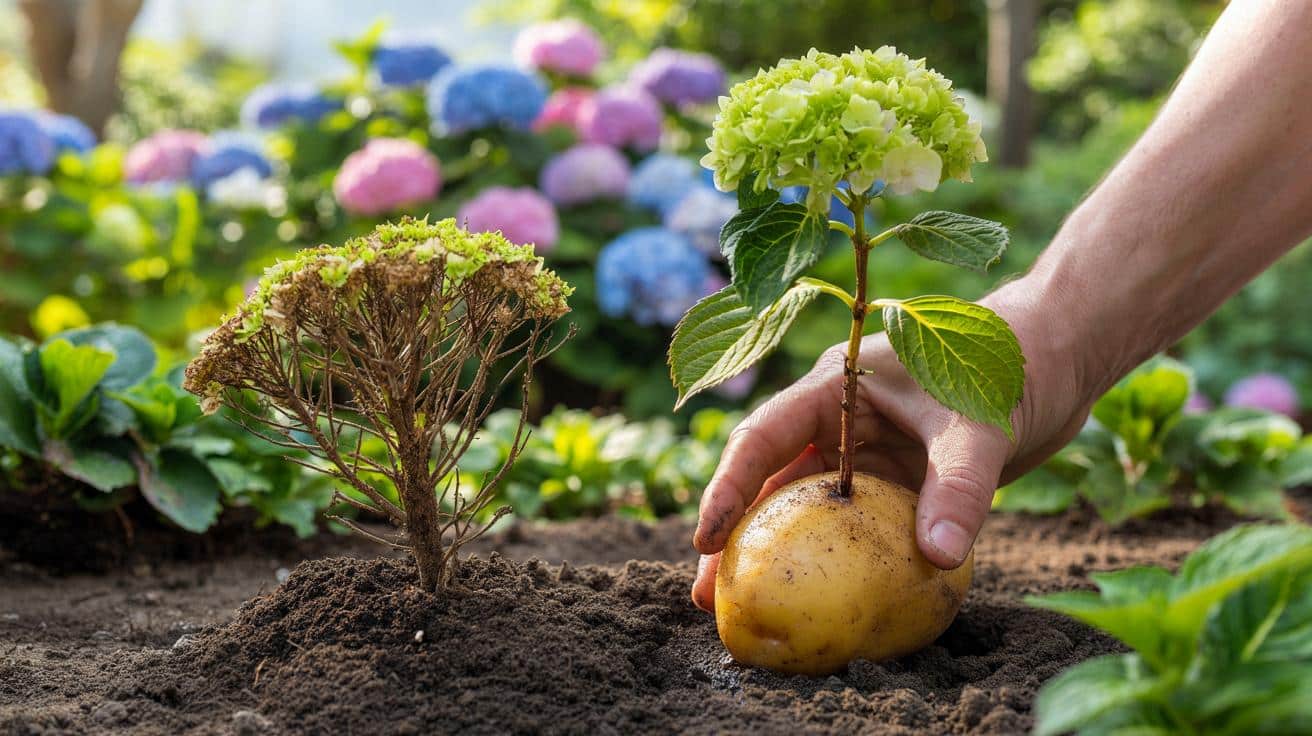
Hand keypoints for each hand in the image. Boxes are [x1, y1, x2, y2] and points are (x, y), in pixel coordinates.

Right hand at [690, 288, 1095, 611]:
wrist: (1059, 358)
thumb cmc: (1010, 366)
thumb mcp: (980, 424)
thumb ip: (959, 487)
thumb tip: (938, 556)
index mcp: (837, 386)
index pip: (765, 436)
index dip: (729, 486)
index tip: (706, 540)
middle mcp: (839, 421)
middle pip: (772, 481)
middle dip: (738, 536)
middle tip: (708, 595)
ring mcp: (866, 454)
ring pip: (808, 508)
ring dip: (780, 555)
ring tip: (745, 608)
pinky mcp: (897, 482)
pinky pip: (859, 526)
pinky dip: (841, 561)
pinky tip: (825, 601)